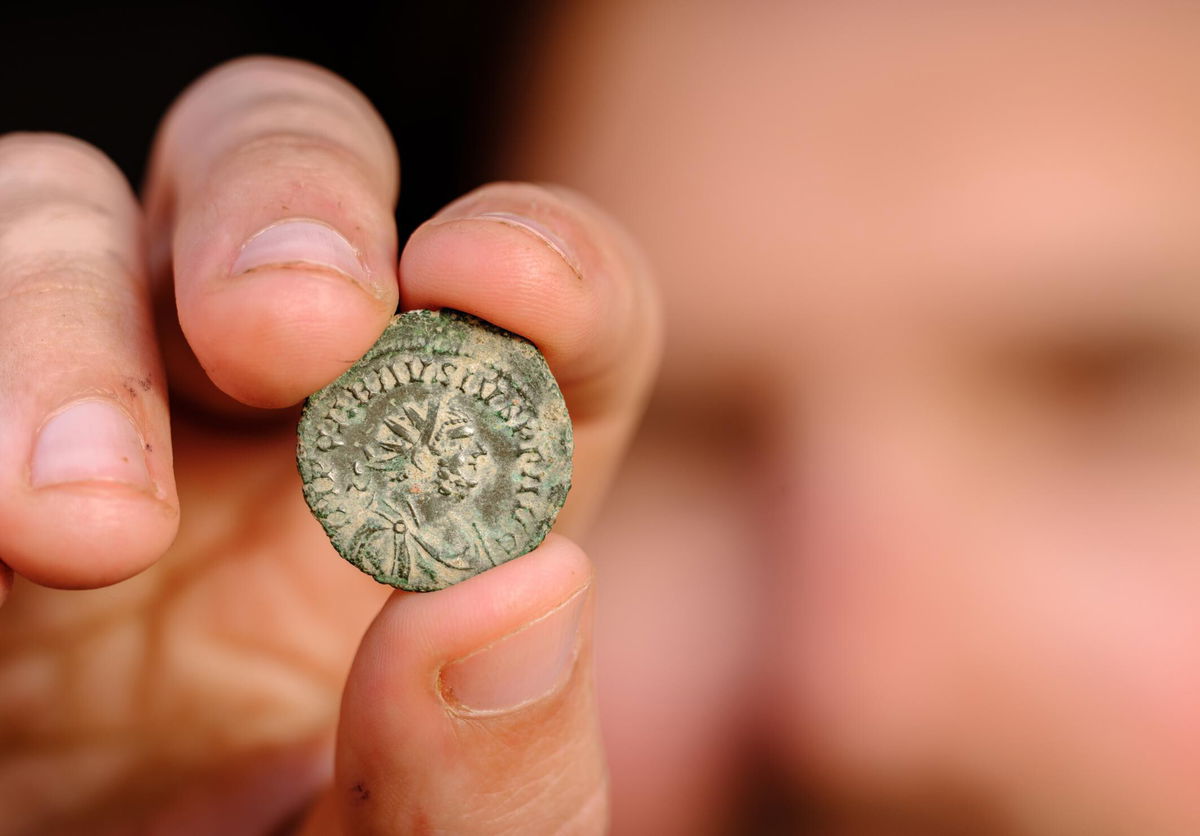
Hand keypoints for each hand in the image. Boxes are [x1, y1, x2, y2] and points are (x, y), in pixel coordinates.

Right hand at [0, 57, 660, 833]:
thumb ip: (493, 763)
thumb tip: (529, 593)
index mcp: (441, 460)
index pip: (532, 291)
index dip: (538, 255)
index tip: (483, 286)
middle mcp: (273, 392)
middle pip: (294, 160)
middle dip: (288, 205)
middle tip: (282, 332)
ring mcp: (103, 392)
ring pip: (71, 213)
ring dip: (64, 316)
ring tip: (82, 521)